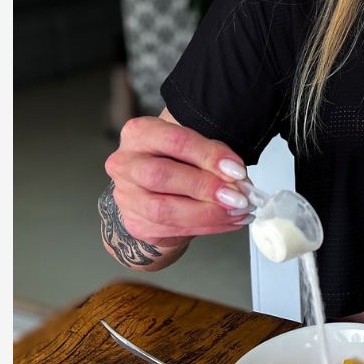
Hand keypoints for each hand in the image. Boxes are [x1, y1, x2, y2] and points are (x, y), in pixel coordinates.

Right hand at [105, 115, 254, 247]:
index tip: (237, 171)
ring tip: (238, 211)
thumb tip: (236, 179)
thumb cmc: (177, 160)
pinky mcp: (135, 223)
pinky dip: (207, 226)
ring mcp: (126, 196)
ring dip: (208, 213)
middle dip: (204, 187)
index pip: (174, 140)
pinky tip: (228, 221)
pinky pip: (172, 229)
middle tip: (237, 196)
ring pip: (164, 209)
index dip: (208, 156)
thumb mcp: (195, 147)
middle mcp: (125, 163)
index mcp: (139, 133)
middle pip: (160, 175)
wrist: (156, 188)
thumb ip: (213, 157)